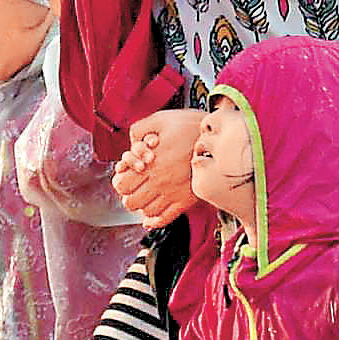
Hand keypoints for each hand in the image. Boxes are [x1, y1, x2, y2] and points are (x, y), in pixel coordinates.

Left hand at [112, 109, 205, 225]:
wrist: (218, 138)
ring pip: (146, 212)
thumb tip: (131, 142)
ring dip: (142, 206)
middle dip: (129, 194)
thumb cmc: (191, 126)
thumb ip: (139, 129)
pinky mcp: (187, 200)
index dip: (119, 180)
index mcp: (150, 163)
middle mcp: (159, 181)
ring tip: (145, 197)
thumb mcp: (161, 119)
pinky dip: (155, 220)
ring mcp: (173, 193)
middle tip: (134, 188)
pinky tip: (151, 216)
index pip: (122, 184)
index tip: (125, 175)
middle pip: (131, 202)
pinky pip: (165, 218)